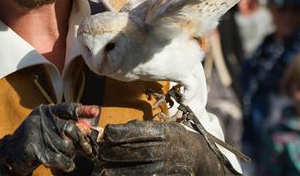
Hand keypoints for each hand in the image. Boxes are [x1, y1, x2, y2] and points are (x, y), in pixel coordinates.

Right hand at [0, 103, 98, 175]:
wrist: (11, 152)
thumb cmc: (36, 138)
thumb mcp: (50, 128)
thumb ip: (67, 125)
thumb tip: (87, 126)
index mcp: (46, 111)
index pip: (68, 108)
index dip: (83, 110)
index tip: (96, 112)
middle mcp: (42, 119)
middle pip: (70, 128)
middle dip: (81, 140)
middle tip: (87, 149)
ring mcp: (37, 134)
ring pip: (66, 145)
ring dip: (70, 154)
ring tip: (65, 156)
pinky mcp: (35, 150)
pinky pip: (60, 158)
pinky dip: (67, 163)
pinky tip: (66, 164)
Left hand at [98, 120, 230, 175]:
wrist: (199, 159)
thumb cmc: (174, 139)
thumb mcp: (162, 127)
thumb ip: (139, 129)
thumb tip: (112, 131)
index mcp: (166, 133)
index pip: (140, 131)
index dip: (120, 132)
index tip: (106, 134)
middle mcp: (169, 150)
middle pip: (138, 152)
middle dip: (116, 153)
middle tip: (99, 154)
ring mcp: (170, 168)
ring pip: (141, 171)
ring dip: (119, 172)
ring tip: (102, 171)